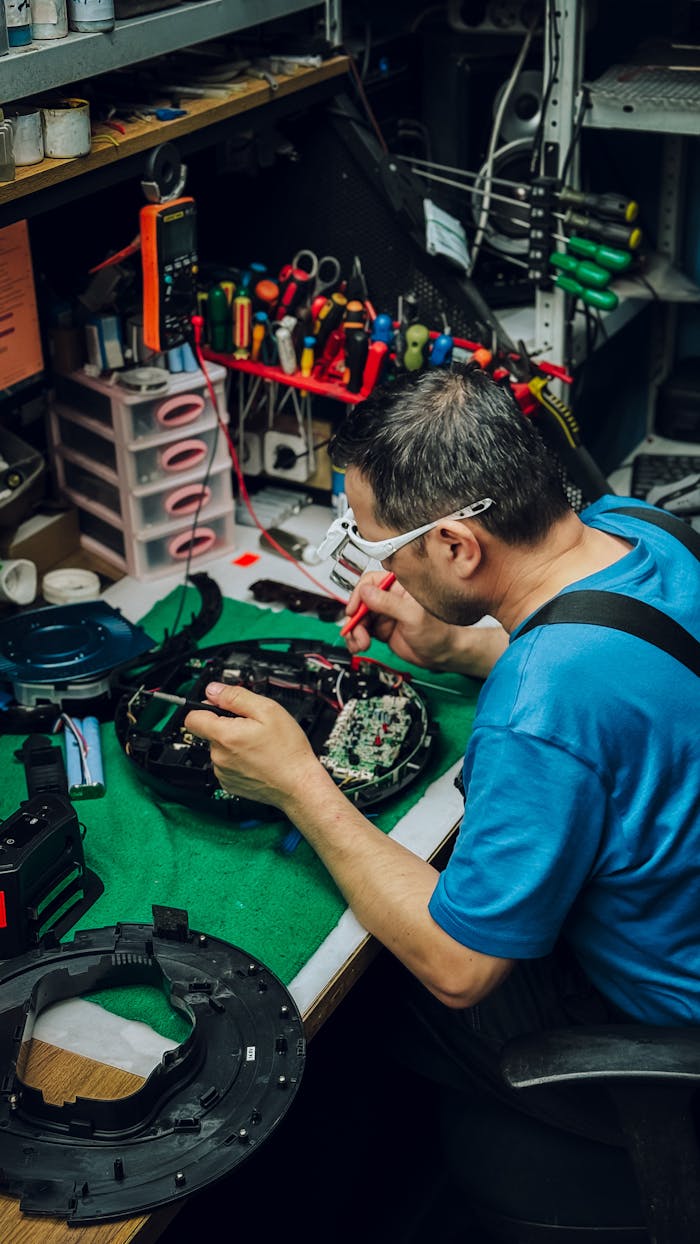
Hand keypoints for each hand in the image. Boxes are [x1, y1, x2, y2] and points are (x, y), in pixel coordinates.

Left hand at [184, 682, 320, 808]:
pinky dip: (237, 759)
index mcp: (225, 736)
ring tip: (257, 744)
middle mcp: (219, 756)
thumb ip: (236, 697)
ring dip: (233, 743)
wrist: (299, 784)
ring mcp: (223, 772)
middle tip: (252, 726)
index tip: (219, 707)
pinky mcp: (229, 784)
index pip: (192, 717)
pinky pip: (226, 764)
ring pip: (218, 748)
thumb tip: (213, 690)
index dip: (204, 707)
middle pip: (209, 732)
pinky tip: (256, 758)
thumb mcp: (268, 710)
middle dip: (226, 725)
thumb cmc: (288, 750)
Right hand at [343, 572, 507, 677]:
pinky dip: (357, 638)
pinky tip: (359, 645)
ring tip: (360, 643)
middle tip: (356, 632)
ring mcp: (385, 614)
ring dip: (354, 631)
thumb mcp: (412, 616)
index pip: (371, 582)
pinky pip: (362, 630)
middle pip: (361, 601)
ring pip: (359, 617)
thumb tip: (366, 592)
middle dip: (355, 618)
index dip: (359, 595)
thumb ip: (389, 603)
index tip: (354, 609)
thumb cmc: (439, 633)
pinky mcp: (381, 629)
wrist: (443, 655)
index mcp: (400, 586)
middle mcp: (390, 597)